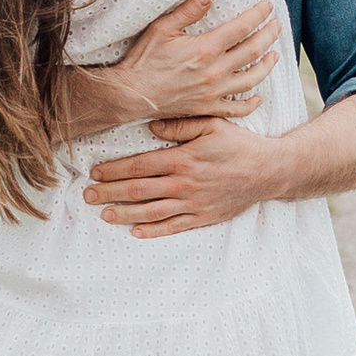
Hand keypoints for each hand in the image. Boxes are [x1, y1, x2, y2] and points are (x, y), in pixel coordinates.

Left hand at [84, 119, 276, 237]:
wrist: (268, 171)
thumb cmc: (239, 144)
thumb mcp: (212, 123)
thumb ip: (180, 124)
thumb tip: (151, 127)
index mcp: (183, 159)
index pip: (139, 166)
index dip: (114, 170)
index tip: (95, 172)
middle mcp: (184, 184)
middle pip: (138, 191)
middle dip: (109, 193)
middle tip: (88, 196)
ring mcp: (193, 203)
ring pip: (151, 212)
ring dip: (124, 214)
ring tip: (104, 215)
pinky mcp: (202, 217)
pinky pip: (173, 227)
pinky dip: (153, 232)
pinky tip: (135, 232)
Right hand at [108, 0, 282, 127]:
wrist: (131, 94)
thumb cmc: (144, 59)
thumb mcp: (162, 28)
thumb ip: (188, 11)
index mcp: (206, 48)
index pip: (242, 27)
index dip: (258, 15)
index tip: (268, 6)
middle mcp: (215, 71)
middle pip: (253, 50)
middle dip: (269, 35)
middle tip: (277, 25)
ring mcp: (214, 92)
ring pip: (252, 79)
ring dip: (267, 65)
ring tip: (275, 55)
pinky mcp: (208, 108)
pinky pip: (238, 108)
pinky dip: (252, 103)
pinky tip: (258, 96)